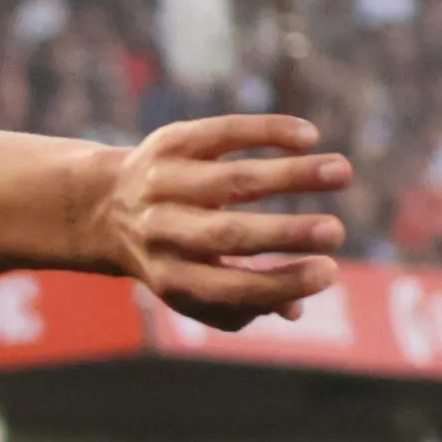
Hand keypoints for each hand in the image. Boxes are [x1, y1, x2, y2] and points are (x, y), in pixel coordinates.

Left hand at [92, 115, 351, 329]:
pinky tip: (308, 136)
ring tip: (342, 171)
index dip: (278, 283)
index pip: (227, 288)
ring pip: (231, 181)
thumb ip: (243, 302)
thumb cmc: (171, 254)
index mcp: (170, 276)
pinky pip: (221, 133)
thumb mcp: (194, 286)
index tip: (329, 272)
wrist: (99, 206)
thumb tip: (296, 309)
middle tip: (336, 232)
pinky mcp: (169, 143)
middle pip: (227, 235)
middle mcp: (162, 231)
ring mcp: (162, 184)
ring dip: (290, 176)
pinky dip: (265, 132)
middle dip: (285, 235)